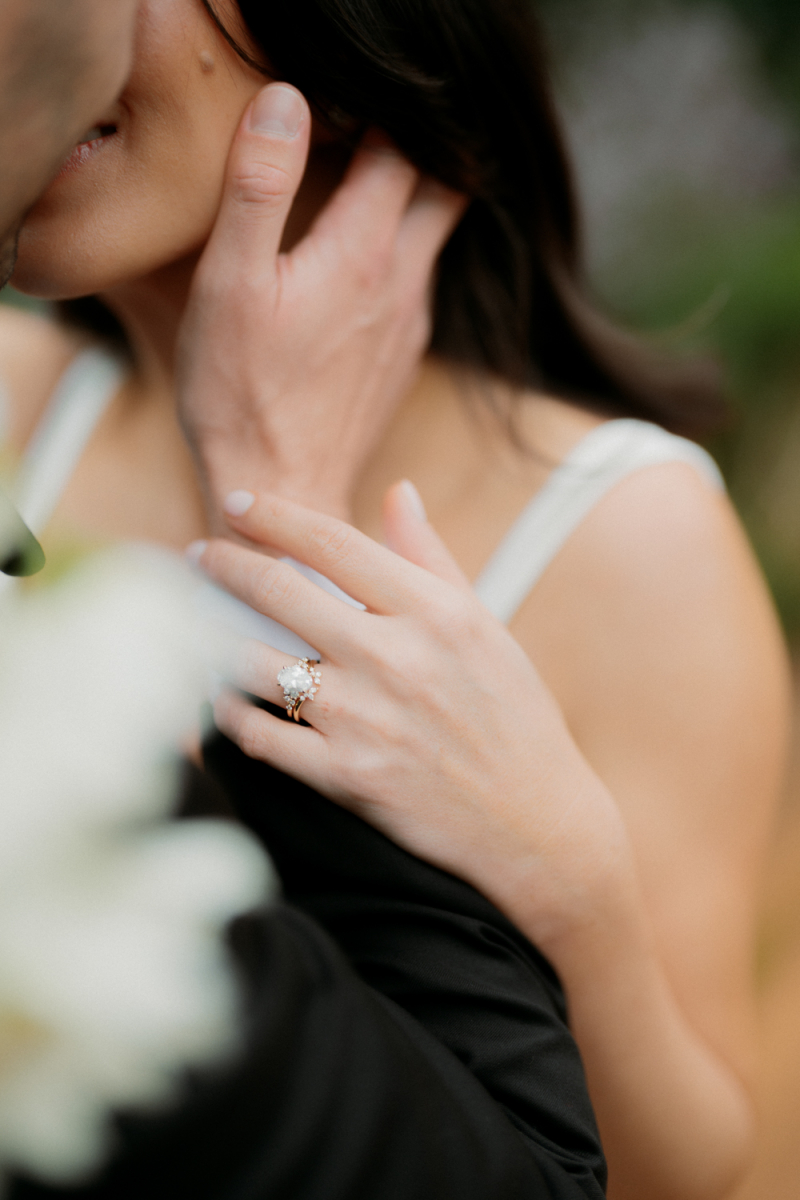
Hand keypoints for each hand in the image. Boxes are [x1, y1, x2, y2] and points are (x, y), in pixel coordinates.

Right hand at [177, 83, 464, 524]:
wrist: (280, 492)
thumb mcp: (230, 282)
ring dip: (408, 206)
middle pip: (444, 189)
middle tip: (372, 138)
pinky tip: (352, 272)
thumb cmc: (241, 394)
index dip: (380, 115)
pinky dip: (396, 259)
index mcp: (362, 252)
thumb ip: (258, 186)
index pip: (400, 150)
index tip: (347, 104)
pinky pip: (415, 287)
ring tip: (358, 192)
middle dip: (419, 152)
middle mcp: (402, 283)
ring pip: (432, 239)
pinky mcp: (400, 359)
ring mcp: (409, 325)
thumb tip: (287, 102)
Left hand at [190, 485, 634, 956]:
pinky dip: (229, 712)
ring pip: (255, 662)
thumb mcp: (486, 626)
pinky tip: (222, 697)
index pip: (334, 543)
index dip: (275, 516)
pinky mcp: (346, 776)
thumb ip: (431, 557)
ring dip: (212, 636)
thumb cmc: (514, 719)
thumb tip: (398, 492)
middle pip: (279, 592)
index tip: (240, 503)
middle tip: (200, 555)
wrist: (536, 822)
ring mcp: (366, 719)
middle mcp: (395, 659)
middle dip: (225, 564)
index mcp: (435, 613)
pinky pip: (259, 736)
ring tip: (196, 623)